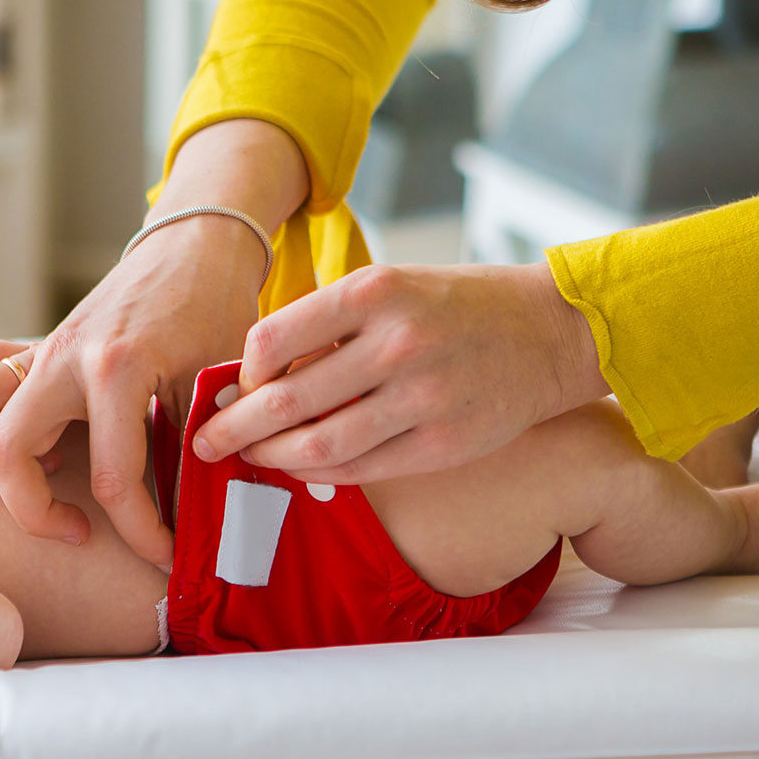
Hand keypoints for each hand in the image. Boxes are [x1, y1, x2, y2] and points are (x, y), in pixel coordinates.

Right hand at [0, 220, 264, 565]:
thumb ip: (204, 445)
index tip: (168, 556)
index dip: (142, 533)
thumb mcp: (221, 381)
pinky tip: (46, 443)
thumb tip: (204, 521)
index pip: (114, 480)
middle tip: (84, 531)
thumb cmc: (216, 309)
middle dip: (38, 513)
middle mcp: (63, 358)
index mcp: (116, 369)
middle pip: (7, 452)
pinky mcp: (35, 348)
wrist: (195, 245)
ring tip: (55, 480)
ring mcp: (41, 350)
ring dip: (2, 460)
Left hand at [193, 261, 608, 484]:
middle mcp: (397, 343)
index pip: (274, 339)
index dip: (245, 370)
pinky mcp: (444, 444)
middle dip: (235, 427)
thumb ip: (330, 325)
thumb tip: (257, 376)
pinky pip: (363, 469)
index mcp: (375, 291)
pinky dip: (321, 472)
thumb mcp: (394, 286)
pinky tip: (302, 468)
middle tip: (206, 442)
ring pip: (320, 445)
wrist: (552, 332)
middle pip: (288, 400)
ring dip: (272, 458)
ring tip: (251, 459)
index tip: (238, 384)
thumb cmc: (459, 306)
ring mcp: (423, 398)